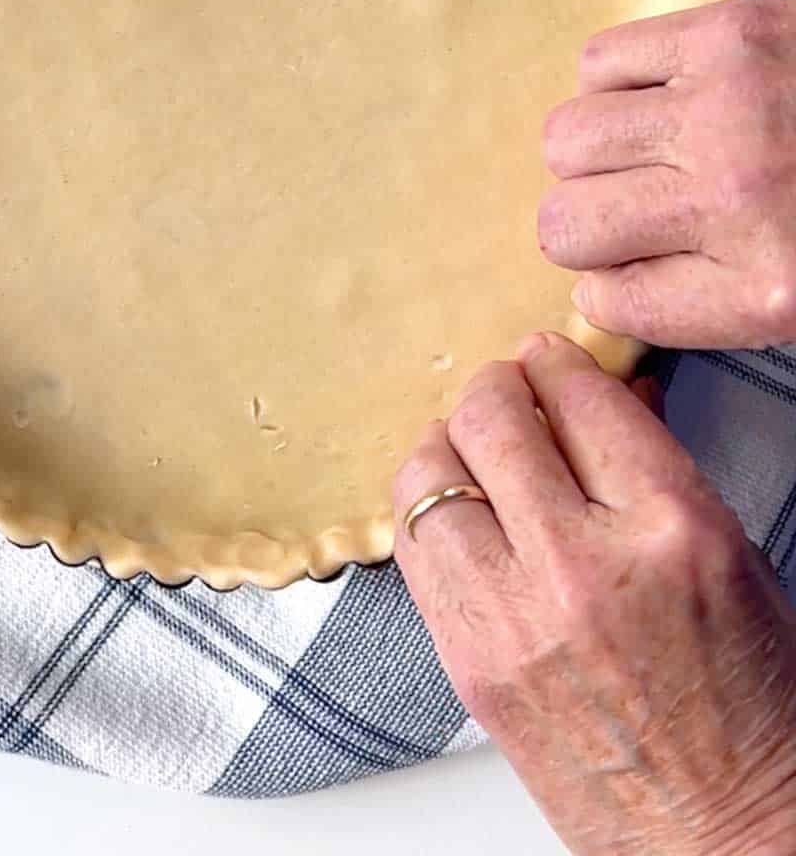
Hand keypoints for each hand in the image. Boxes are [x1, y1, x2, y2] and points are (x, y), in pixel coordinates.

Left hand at [392, 334, 795, 855]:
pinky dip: (427, 513)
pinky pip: (416, 552)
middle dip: (497, 390)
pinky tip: (453, 511)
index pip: (581, 398)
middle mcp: (583, 567)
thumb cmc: (750, 705)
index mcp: (671, 529)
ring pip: (432, 477)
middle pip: (494, 422)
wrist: (730, 836)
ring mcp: (515, 620)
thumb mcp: (730, 558)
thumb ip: (656, 465)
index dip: (555, 363)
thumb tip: (612, 393)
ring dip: (447, 446)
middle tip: (506, 393)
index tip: (546, 358)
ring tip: (469, 448)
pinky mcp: (468, 666)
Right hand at [539, 0, 795, 347]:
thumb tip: (606, 287)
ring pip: (567, 141)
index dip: (608, 290)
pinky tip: (657, 92)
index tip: (626, 272)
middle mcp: (732, 202)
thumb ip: (715, 303)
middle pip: (567, 228)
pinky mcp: (724, 33)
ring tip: (642, 145)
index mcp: (767, 289)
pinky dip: (611, 81)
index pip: (613, 305)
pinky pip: (598, 61)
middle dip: (584, 227)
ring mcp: (723, 110)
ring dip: (590, 153)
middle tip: (629, 209)